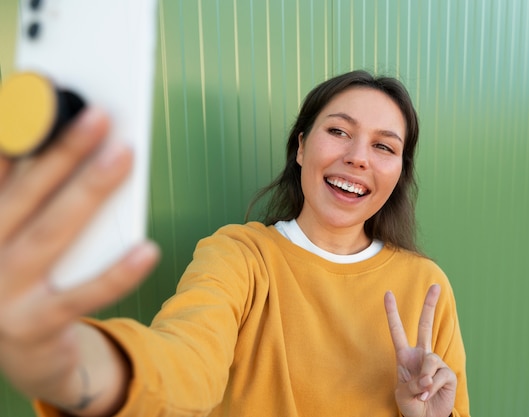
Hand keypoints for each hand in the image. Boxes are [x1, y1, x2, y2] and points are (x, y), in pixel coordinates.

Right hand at [0, 108, 158, 413]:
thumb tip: (76, 147)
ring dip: (89, 191)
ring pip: (52, 234)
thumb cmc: (27, 279)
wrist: (22, 355)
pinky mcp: (32, 327)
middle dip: (63, 151)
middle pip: (26, 194)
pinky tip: (147, 249)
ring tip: (123, 156)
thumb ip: (35, 198)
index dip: (17, 133)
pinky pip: (82, 296)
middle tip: (99, 115)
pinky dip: (116, 273)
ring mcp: (1, 294)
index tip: (41, 92)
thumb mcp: (19, 236)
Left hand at [384, 285, 456, 416]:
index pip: (397, 331)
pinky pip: (439, 375)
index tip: (388, 293)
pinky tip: (430, 393)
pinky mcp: (448, 374)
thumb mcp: (403, 393)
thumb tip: (428, 376)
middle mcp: (421, 355)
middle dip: (430, 305)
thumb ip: (413, 382)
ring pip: (430, 360)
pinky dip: (432, 387)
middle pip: (426, 325)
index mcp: (405, 356)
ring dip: (424, 379)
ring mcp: (436, 363)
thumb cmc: (411, 404)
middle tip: (435, 286)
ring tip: (422, 391)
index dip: (392, 313)